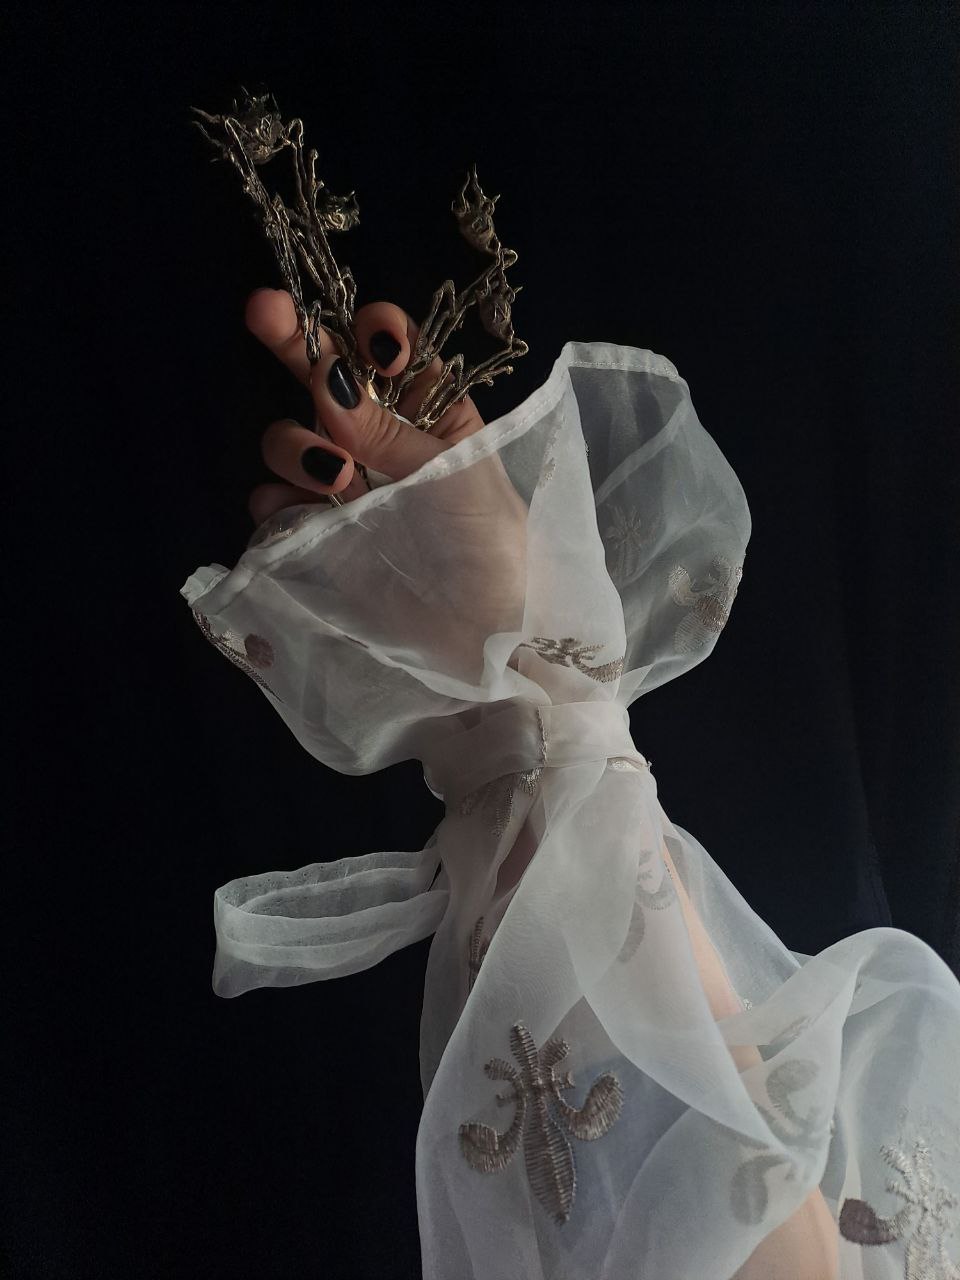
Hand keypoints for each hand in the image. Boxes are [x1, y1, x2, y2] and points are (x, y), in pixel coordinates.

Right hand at [243, 287, 528, 664]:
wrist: (482, 641)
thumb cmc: (490, 550)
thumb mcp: (453, 478)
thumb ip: (388, 433)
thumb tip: (327, 382)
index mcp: (432, 416)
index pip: (391, 352)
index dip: (375, 334)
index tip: (375, 345)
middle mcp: (380, 442)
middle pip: (324, 376)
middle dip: (294, 340)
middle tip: (262, 308)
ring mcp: (343, 488)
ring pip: (289, 437)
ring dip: (298, 446)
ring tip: (338, 480)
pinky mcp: (315, 536)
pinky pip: (274, 503)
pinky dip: (276, 503)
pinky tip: (299, 514)